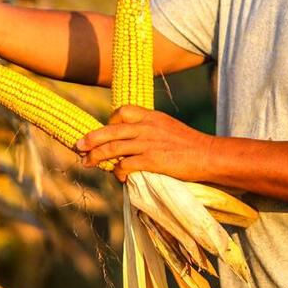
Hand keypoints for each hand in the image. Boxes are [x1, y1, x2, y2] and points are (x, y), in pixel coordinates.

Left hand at [76, 105, 215, 182]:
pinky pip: (126, 166)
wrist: (208, 155)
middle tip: (79, 146)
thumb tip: (133, 140)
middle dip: (91, 139)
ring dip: (96, 157)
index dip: (109, 121)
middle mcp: (146, 127)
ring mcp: (148, 144)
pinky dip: (118, 173)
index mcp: (151, 117)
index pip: (122, 111)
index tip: (104, 132)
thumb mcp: (168, 128)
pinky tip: (119, 177)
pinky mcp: (151, 161)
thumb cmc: (190, 145)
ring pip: (113, 149)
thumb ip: (150, 130)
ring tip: (87, 163)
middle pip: (110, 130)